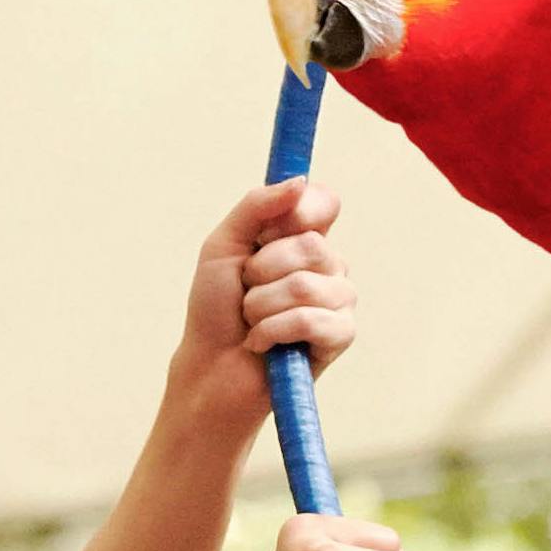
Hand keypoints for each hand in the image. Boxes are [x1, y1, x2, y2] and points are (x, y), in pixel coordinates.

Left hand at [176, 178, 356, 413]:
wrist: (209, 367)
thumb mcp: (223, 246)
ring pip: (305, 285)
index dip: (299, 212)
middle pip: (310, 245)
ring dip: (261, 307)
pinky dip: (273, 332)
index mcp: (304, 238)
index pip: (325, 203)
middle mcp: (328, 265)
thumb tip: (300, 182)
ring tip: (252, 322)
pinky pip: (311, 320)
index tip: (264, 233)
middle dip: (261, 271)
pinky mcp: (340, 336)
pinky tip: (263, 344)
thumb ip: (256, 207)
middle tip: (246, 292)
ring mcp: (339, 300)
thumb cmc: (215, 309)